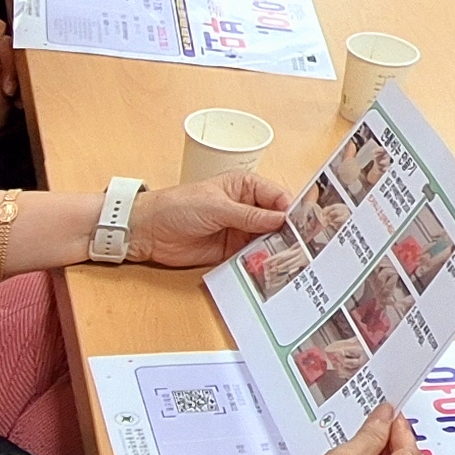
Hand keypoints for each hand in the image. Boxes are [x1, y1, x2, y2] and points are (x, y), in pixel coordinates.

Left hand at [127, 169, 289, 268]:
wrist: (148, 231)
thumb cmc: (178, 206)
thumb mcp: (216, 206)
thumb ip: (249, 215)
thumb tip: (280, 219)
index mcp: (245, 187)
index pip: (277, 197)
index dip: (291, 209)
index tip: (305, 223)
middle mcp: (247, 208)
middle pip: (276, 220)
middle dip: (289, 231)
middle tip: (304, 245)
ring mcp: (240, 230)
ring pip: (267, 239)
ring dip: (277, 248)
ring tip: (293, 259)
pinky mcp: (232, 250)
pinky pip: (253, 256)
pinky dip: (262, 261)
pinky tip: (272, 268)